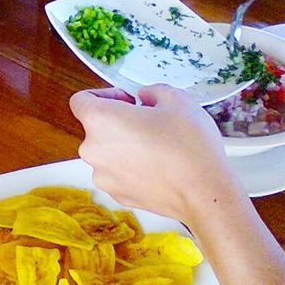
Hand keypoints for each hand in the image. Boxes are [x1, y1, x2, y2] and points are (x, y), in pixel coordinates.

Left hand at [69, 85, 243, 225]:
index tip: (126, 100)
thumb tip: (145, 97)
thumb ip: (152, 91)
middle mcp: (92, 149)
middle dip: (119, 121)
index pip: (80, 100)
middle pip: (96, 127)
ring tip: (157, 146)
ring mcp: (102, 175)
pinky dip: (131, 167)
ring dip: (125, 145)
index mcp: (99, 120)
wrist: (203, 192)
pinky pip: (117, 172)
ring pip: (107, 151)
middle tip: (150, 122)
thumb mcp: (176, 99)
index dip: (103, 94)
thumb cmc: (188, 145)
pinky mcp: (116, 193)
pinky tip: (158, 166)